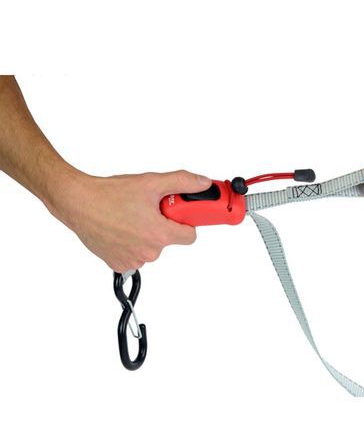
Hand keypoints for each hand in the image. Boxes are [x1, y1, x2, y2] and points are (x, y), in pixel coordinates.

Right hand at [48, 169, 211, 272]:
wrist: (76, 202)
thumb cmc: (109, 194)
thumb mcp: (151, 182)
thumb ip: (182, 182)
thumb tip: (203, 183)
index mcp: (159, 235)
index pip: (190, 236)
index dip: (185, 223)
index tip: (177, 215)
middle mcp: (148, 252)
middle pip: (168, 241)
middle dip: (162, 226)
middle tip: (146, 210)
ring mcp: (133, 261)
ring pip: (150, 248)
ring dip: (145, 235)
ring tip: (129, 218)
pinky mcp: (119, 265)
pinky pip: (134, 256)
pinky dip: (130, 244)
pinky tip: (119, 229)